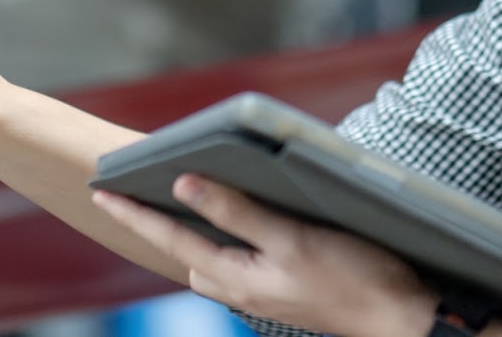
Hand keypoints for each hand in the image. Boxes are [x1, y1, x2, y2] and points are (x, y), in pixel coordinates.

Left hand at [93, 175, 436, 336]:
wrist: (401, 317)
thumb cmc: (353, 277)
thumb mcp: (290, 237)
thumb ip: (236, 211)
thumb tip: (185, 184)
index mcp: (236, 277)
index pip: (170, 238)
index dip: (134, 214)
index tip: (100, 192)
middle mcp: (241, 289)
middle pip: (184, 252)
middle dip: (156, 225)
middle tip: (130, 194)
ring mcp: (262, 294)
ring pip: (211, 261)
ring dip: (192, 233)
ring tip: (174, 202)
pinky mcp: (283, 290)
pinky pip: (237, 264)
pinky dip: (224, 242)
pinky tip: (233, 223)